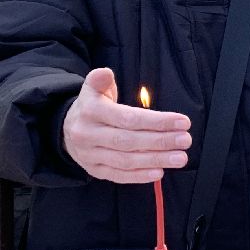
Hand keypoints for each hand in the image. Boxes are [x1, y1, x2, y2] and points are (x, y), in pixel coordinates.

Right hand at [62, 68, 190, 183]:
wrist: (64, 129)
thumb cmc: (91, 106)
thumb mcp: (92, 88)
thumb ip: (100, 79)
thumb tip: (105, 73)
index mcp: (90, 111)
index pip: (128, 118)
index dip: (157, 121)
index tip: (183, 121)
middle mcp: (88, 135)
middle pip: (129, 140)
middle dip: (161, 141)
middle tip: (185, 140)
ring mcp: (90, 155)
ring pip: (125, 160)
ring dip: (156, 160)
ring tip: (180, 157)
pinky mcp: (94, 170)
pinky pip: (118, 175)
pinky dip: (139, 176)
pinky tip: (160, 172)